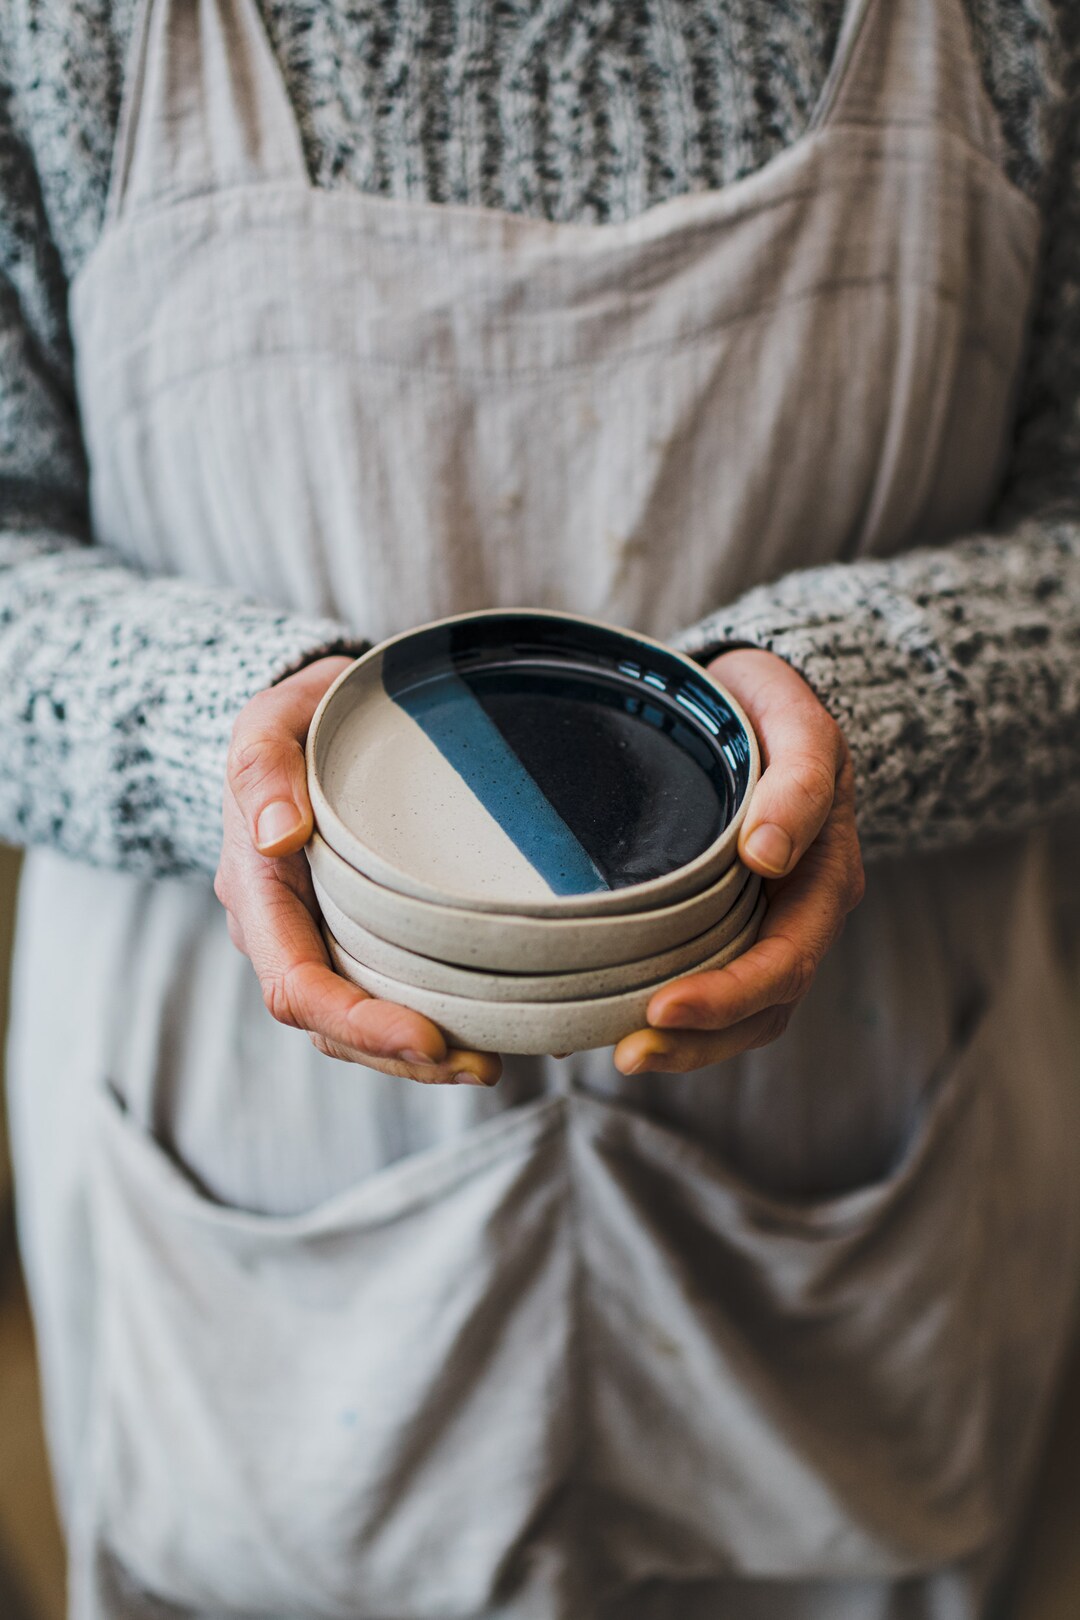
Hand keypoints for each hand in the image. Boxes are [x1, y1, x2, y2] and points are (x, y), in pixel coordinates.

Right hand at [214, 657, 500, 1086]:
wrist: (308, 721)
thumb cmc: (294, 721)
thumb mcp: (268, 722)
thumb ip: (263, 770)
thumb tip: (276, 835)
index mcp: (258, 894)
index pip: (296, 987)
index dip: (360, 1023)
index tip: (427, 1037)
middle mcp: (286, 933)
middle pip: (334, 1026)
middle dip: (404, 1058)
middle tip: (481, 1067)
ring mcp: (322, 939)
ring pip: (361, 1025)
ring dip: (422, 1057)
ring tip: (489, 1064)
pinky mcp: (360, 936)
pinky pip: (388, 995)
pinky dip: (433, 1023)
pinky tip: (490, 1028)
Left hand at [613, 648, 863, 1074]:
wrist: (757, 698)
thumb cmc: (774, 708)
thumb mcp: (798, 723)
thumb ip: (798, 781)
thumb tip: (768, 855)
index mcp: (826, 874)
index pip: (786, 959)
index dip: (729, 994)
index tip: (663, 1007)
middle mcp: (803, 911)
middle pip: (764, 1004)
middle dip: (700, 1040)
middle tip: (628, 1054)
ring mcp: (769, 921)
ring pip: (743, 1013)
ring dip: (689, 1046)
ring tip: (623, 1055)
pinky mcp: (731, 922)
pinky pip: (713, 984)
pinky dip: (674, 1018)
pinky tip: (613, 1020)